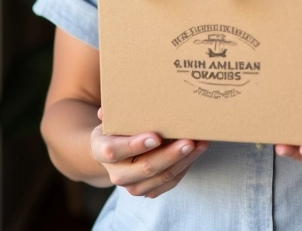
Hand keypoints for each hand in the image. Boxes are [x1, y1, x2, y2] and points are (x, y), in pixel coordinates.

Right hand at [90, 108, 208, 197]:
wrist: (113, 150)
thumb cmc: (115, 127)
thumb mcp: (111, 117)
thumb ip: (112, 112)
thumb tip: (107, 109)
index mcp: (101, 151)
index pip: (115, 151)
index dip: (135, 145)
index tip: (156, 136)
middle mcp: (116, 174)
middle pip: (145, 168)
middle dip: (170, 155)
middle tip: (189, 141)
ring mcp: (132, 186)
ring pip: (162, 177)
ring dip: (183, 161)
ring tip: (200, 144)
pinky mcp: (147, 191)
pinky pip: (169, 182)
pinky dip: (184, 167)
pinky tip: (196, 153)